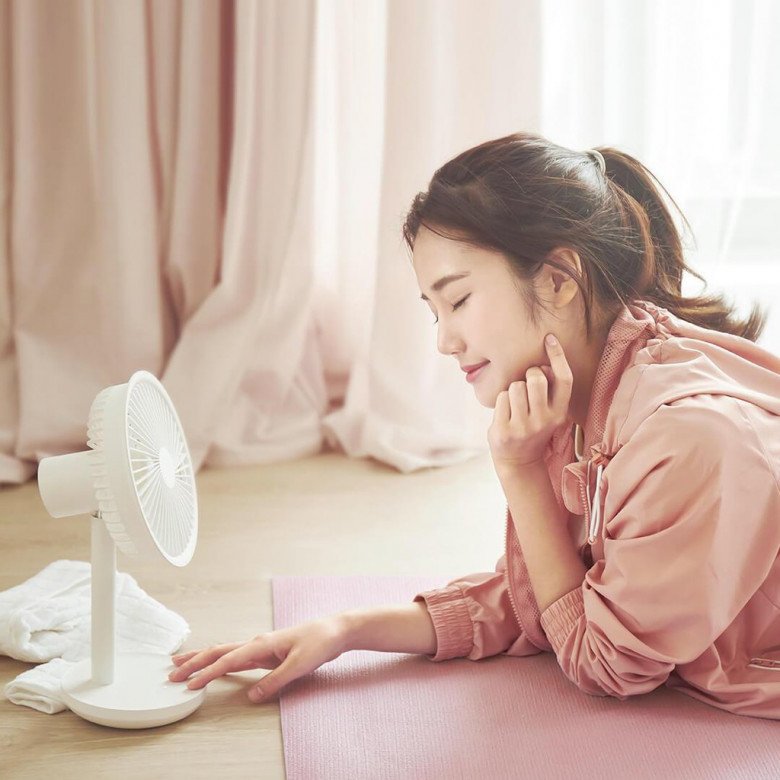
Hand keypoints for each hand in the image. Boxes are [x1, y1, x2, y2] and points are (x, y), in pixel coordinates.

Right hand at [168, 616, 347, 702]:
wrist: (335, 631)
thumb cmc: (320, 643)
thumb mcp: (300, 665)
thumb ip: (276, 681)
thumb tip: (252, 696)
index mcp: (262, 644)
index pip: (228, 660)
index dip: (207, 673)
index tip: (189, 684)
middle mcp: (257, 643)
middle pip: (219, 652)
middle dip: (194, 662)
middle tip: (171, 672)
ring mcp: (261, 647)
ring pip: (225, 652)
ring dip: (203, 658)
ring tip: (183, 663)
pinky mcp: (267, 653)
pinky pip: (237, 657)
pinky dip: (220, 661)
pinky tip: (215, 665)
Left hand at [488, 333, 572, 473]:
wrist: (519, 461)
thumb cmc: (532, 427)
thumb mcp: (548, 412)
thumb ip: (548, 391)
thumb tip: (545, 364)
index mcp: (559, 413)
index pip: (564, 379)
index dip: (558, 356)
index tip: (549, 338)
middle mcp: (545, 420)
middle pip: (536, 377)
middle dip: (529, 374)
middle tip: (527, 385)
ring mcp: (524, 426)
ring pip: (516, 386)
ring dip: (513, 389)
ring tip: (516, 405)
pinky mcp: (505, 430)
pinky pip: (501, 398)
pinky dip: (502, 401)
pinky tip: (505, 414)